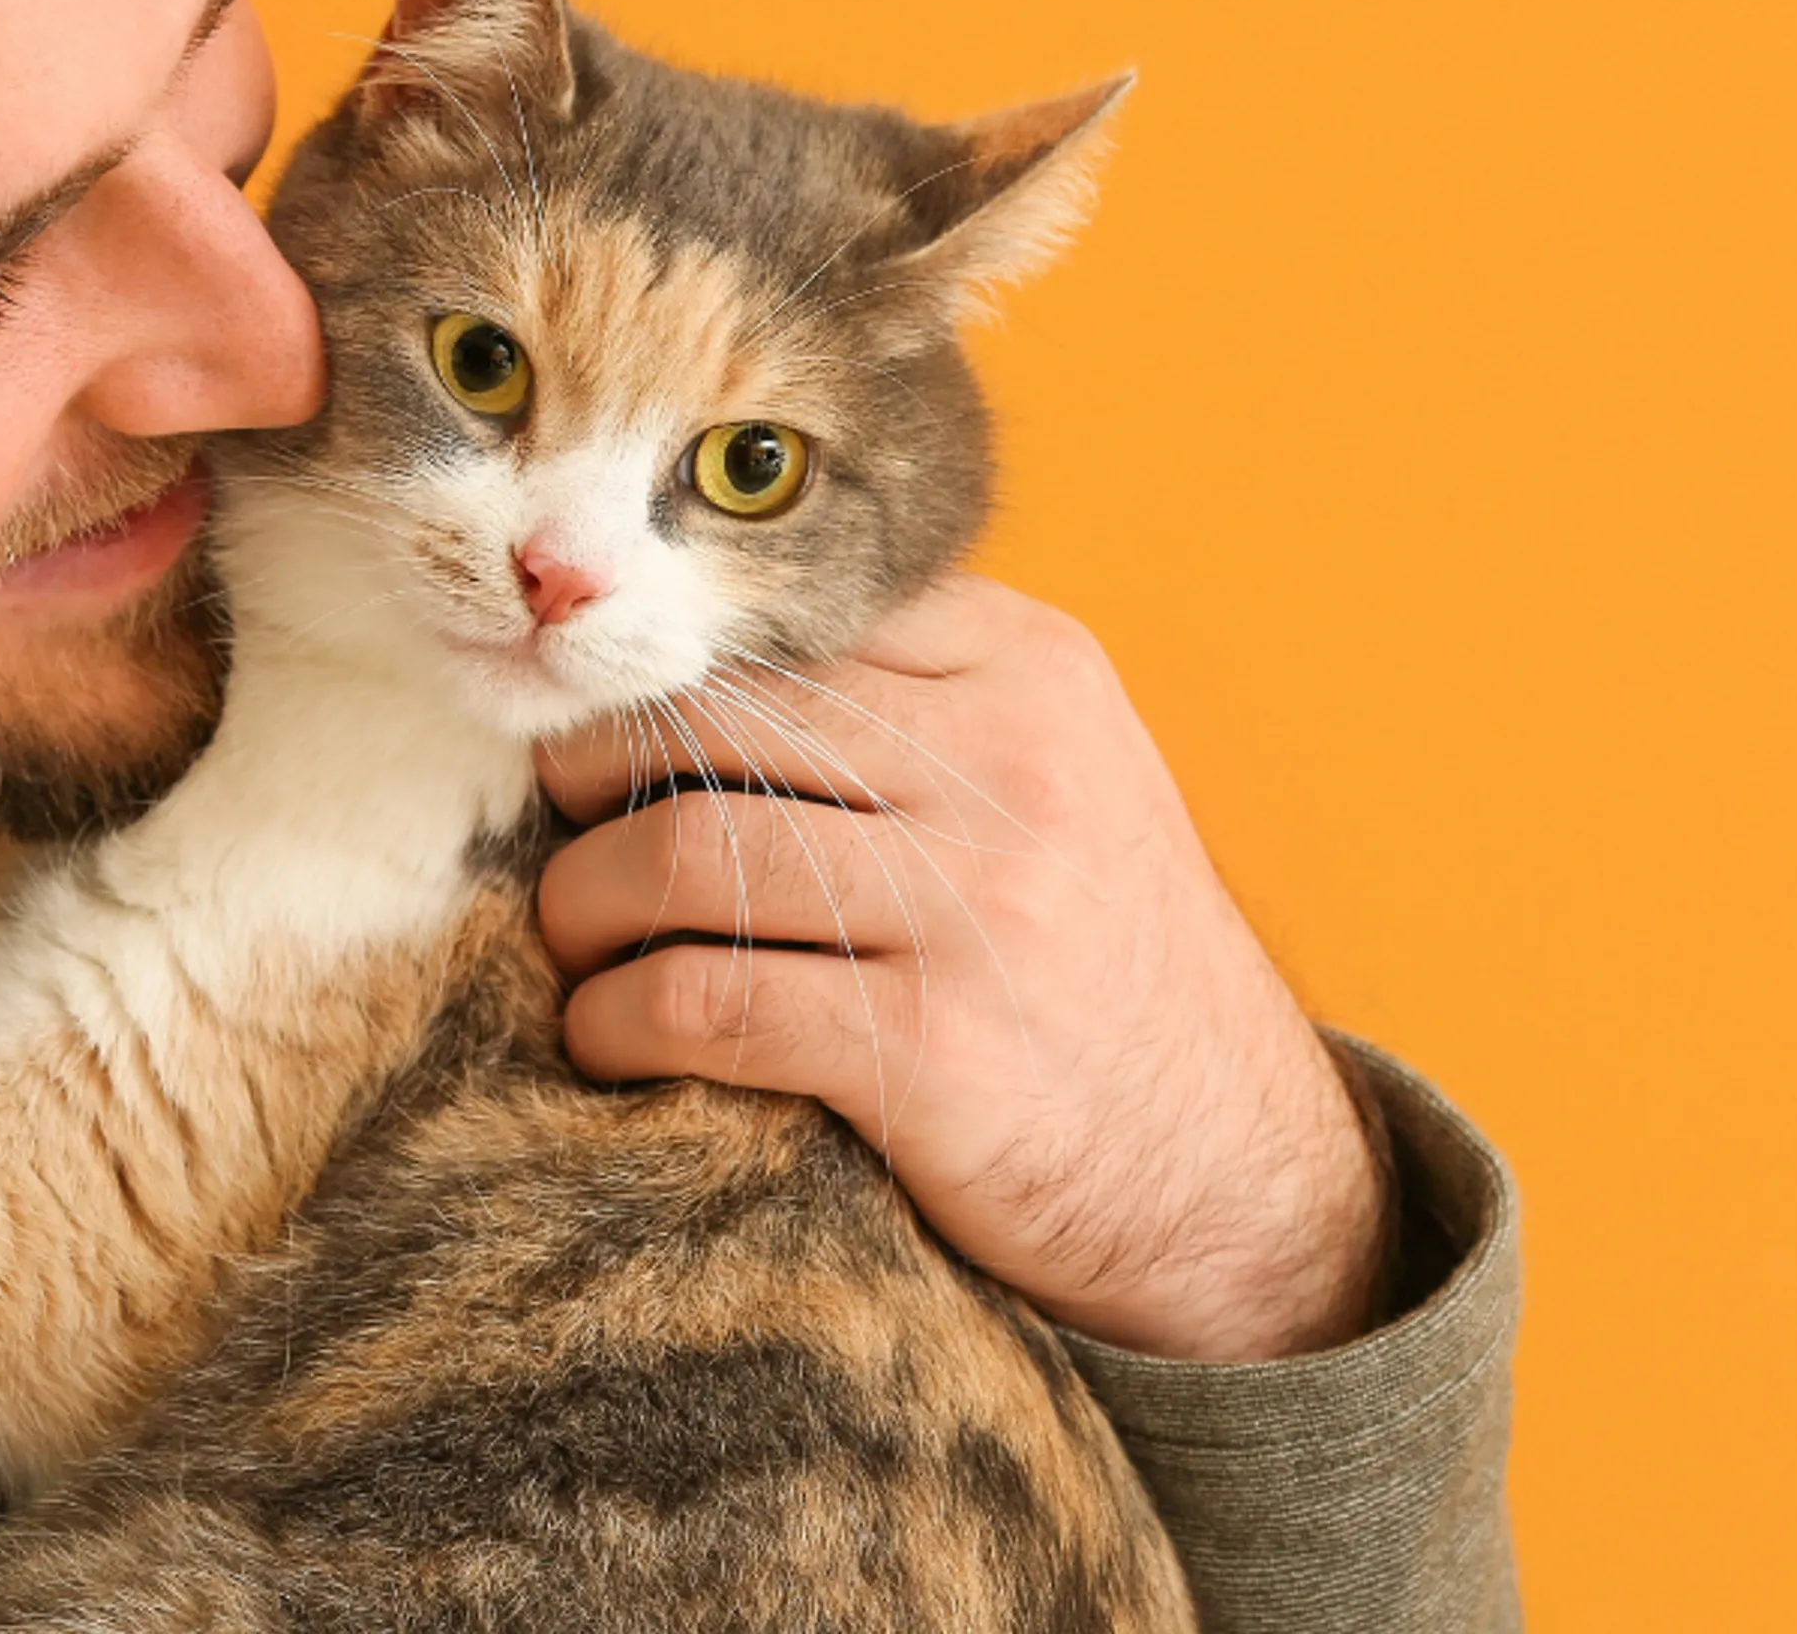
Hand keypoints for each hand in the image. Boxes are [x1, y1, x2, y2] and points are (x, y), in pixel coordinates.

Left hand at [534, 575, 1385, 1360]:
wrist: (1240, 1182)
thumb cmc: (1104, 970)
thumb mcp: (1063, 784)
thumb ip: (917, 704)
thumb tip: (688, 660)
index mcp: (1033, 670)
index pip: (788, 614)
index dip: (661, 667)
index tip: (599, 722)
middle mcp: (1010, 766)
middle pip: (712, 717)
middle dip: (592, 769)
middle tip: (557, 822)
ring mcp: (975, 907)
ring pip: (680, 848)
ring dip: (581, 900)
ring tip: (576, 937)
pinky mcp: (931, 1051)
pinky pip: (700, 998)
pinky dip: (616, 1019)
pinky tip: (608, 1038)